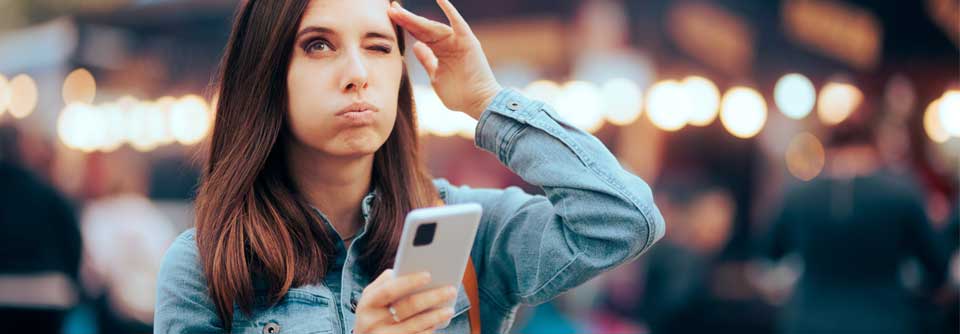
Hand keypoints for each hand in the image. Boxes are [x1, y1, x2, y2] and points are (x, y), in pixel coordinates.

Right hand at [354, 269, 457, 333]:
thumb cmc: (372, 313)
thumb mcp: (371, 298)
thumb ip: (385, 282)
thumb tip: (408, 268)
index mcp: (367, 303)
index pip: (390, 290)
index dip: (409, 282)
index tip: (429, 274)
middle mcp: (373, 322)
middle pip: (407, 307)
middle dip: (432, 297)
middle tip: (451, 290)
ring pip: (415, 325)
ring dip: (435, 316)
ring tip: (450, 309)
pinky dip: (429, 329)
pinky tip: (439, 322)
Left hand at [388, 0, 502, 118]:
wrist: (479, 103)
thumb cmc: (459, 94)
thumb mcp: (436, 76)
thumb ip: (427, 60)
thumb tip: (416, 46)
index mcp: (440, 50)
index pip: (419, 35)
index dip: (405, 26)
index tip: (390, 16)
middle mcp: (448, 42)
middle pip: (423, 28)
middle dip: (407, 19)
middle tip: (391, 8)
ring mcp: (458, 41)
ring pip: (434, 26)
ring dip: (417, 18)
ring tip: (400, 10)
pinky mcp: (467, 41)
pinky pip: (458, 23)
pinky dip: (450, 10)